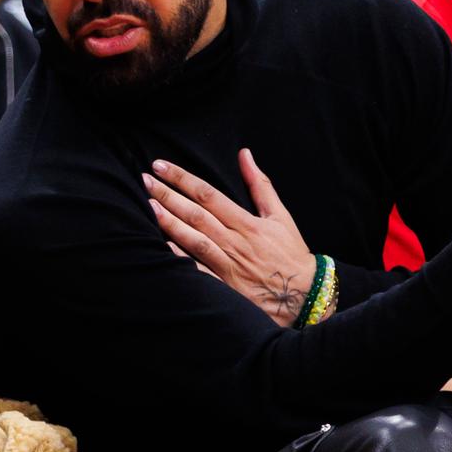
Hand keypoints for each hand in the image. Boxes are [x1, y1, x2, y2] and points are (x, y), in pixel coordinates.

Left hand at [145, 150, 314, 327]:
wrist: (306, 296)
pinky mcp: (225, 287)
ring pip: (194, 240)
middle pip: (196, 214)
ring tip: (148, 206)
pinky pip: (198, 271)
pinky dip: (179, 259)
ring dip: (169, 222)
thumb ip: (260, 185)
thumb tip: (244, 155)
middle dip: (168, 195)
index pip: (208, 194)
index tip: (161, 166)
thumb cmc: (291, 254)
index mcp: (247, 223)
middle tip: (145, 179)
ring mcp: (228, 266)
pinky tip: (161, 246)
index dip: (182, 178)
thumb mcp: (280, 216)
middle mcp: (235, 242)